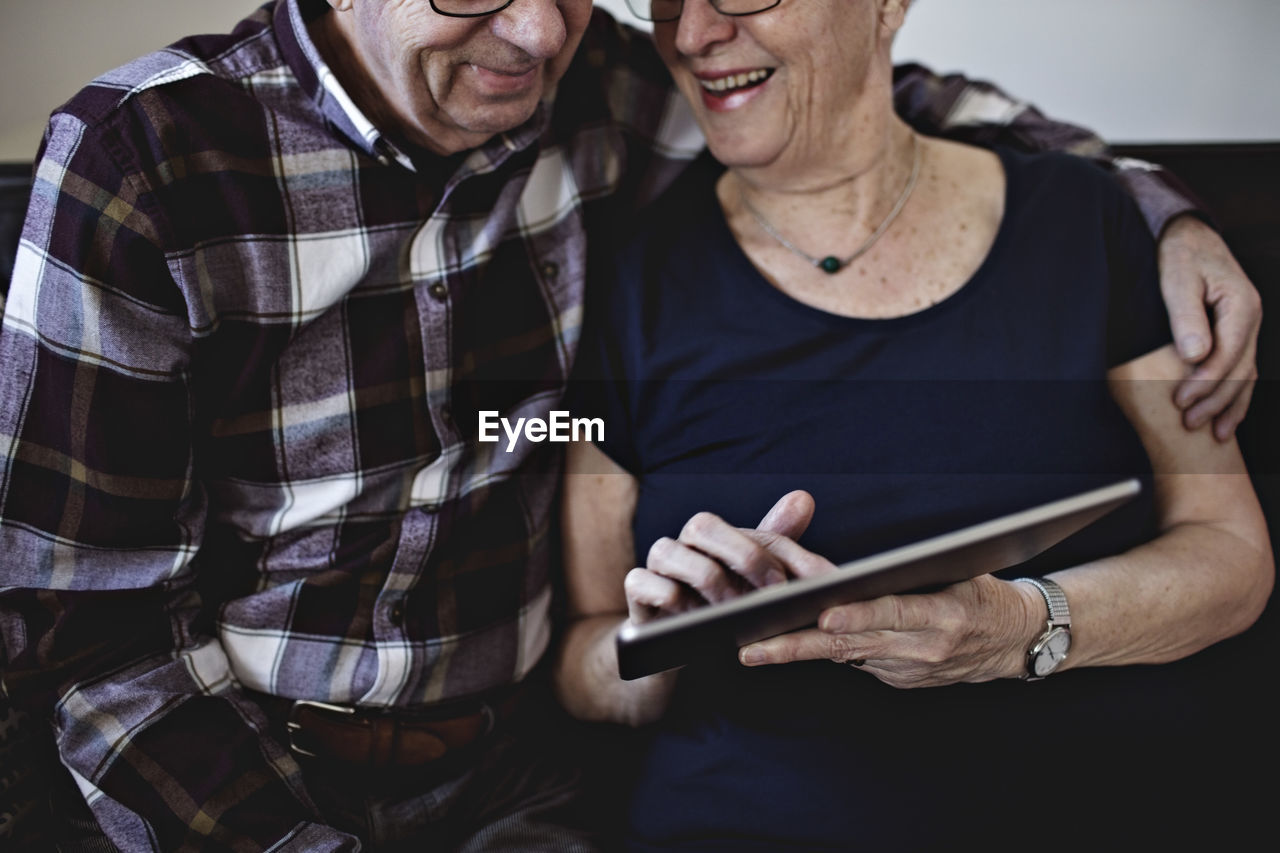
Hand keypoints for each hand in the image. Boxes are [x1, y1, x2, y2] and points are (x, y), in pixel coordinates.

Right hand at [623, 490, 833, 624]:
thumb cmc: (720, 604)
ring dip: (707, 581)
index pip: (732, 526)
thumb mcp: (751, 578)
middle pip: (701, 525)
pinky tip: (694, 620)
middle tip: (767, 593)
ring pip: (668, 551)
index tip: (784, 583)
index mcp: (706, 535)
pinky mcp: (636, 593)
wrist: (675, 646)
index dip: (758, 551)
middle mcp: (678, 542)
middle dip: (741, 556)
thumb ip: (776, 540)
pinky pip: (642, 582)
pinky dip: (669, 598)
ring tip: (731, 612)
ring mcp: (653, 567)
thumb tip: (804, 498)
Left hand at [738, 575, 1039, 688]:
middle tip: (753, 648)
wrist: (1017, 640)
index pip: (892, 613)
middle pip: (852, 645)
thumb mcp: (959, 573)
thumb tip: (855, 570)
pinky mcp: (902, 679)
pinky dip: (824, 651)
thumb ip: (912, 575)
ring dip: (798, 652)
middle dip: (798, 647)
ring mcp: (910, 669)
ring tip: (753, 647)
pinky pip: (857, 661)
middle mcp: (924, 648)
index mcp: (944, 614)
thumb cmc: (984, 592)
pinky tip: (786, 643)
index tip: (820, 618)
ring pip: (845, 657)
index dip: (856, 617)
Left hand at [1158, 215, 1260, 440]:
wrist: (1187, 233)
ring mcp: (1247, 327)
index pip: (1227, 355)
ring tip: (1212, 434)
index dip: (1204, 383)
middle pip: (1240, 371)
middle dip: (1215, 401)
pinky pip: (1242, 368)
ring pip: (1246, 374)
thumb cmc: (1179, 253)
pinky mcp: (1236, 332)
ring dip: (1230, 405)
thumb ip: (1185, 316)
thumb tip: (1195, 356)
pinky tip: (1226, 416)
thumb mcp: (1178, 279)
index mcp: (1242, 306)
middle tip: (1189, 424)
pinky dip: (1235, 394)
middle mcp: (1251, 319)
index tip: (1179, 402)